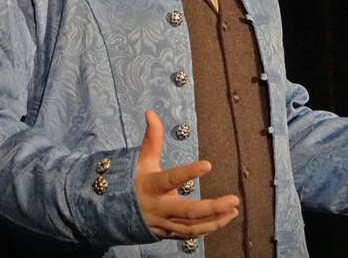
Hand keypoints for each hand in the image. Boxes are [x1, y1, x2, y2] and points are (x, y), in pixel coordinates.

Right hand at [134, 110, 239, 238]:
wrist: (114, 212)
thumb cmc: (134, 180)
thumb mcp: (142, 159)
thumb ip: (152, 137)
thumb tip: (150, 112)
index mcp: (152, 185)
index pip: (171, 178)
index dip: (189, 172)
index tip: (208, 165)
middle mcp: (158, 207)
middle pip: (188, 211)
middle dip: (213, 208)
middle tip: (234, 200)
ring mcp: (163, 223)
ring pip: (191, 227)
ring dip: (215, 221)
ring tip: (233, 210)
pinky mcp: (167, 234)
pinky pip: (190, 234)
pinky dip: (208, 228)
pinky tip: (222, 219)